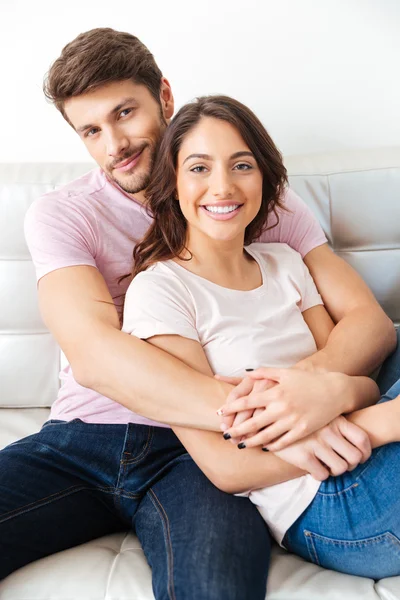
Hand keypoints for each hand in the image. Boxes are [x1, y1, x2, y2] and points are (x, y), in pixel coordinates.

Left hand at [217, 367, 352, 449]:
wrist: (335, 390)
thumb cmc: (308, 380)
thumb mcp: (286, 372)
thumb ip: (264, 373)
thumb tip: (245, 374)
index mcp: (275, 392)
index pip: (247, 402)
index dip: (231, 408)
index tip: (220, 413)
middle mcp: (281, 407)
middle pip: (252, 423)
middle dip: (236, 430)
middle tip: (225, 434)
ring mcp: (292, 421)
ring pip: (266, 436)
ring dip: (251, 441)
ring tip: (241, 445)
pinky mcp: (302, 431)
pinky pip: (283, 442)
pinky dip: (271, 445)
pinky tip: (264, 447)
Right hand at [274, 416, 371, 480]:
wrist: (269, 418)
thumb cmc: (299, 418)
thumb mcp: (319, 414)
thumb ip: (336, 424)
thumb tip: (353, 442)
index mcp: (335, 420)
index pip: (362, 439)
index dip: (365, 452)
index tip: (361, 457)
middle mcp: (328, 431)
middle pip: (355, 458)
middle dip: (350, 465)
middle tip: (341, 463)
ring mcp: (315, 443)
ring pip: (340, 468)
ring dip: (335, 471)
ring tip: (327, 465)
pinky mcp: (303, 456)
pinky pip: (322, 475)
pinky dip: (320, 474)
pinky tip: (313, 467)